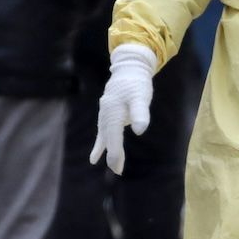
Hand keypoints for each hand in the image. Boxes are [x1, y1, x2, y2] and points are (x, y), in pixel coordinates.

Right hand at [90, 44, 158, 174]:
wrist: (129, 67)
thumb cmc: (137, 83)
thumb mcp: (141, 97)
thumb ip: (140, 113)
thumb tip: (140, 130)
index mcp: (112, 112)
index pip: (114, 136)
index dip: (115, 153)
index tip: (117, 168)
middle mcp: (105, 113)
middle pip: (107, 137)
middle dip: (111, 154)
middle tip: (116, 170)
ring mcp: (104, 112)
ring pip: (103, 133)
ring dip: (104, 148)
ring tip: (96, 161)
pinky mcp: (107, 111)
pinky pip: (102, 129)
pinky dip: (101, 140)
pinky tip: (97, 151)